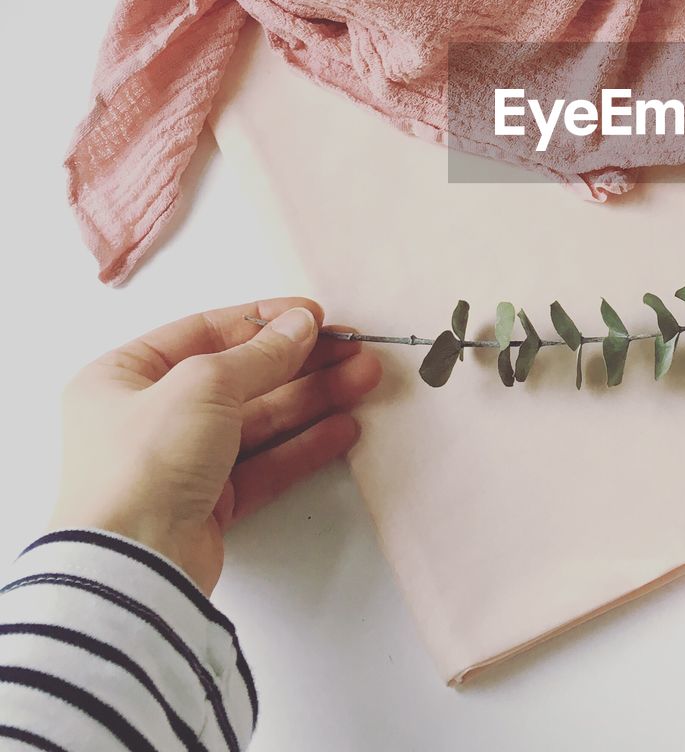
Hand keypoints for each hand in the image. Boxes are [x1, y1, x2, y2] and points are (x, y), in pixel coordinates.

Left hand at [50, 298, 381, 593]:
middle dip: (301, 362)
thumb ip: (262, 352)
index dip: (264, 319)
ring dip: (312, 399)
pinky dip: (302, 445)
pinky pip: (262, 464)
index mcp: (123, 376)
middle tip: (353, 348)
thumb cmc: (147, 459)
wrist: (131, 566)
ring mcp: (179, 463)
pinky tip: (343, 428)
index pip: (204, 331)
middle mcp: (147, 417)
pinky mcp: (206, 505)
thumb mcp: (205, 384)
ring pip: (257, 420)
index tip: (314, 316)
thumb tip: (302, 324)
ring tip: (363, 380)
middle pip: (240, 377)